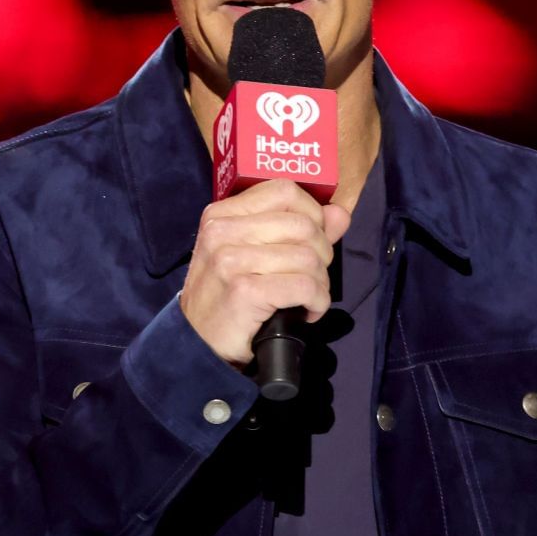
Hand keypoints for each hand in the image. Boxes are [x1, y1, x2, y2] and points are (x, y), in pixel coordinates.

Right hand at [180, 181, 353, 366]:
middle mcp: (222, 231)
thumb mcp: (252, 255)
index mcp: (222, 214)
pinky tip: (307, 312)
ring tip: (308, 298)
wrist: (197, 344)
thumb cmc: (226, 297)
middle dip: (322, 254)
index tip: (312, 241)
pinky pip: (304, 286)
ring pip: (308, 258)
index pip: (284, 191)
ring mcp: (230, 260)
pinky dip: (317, 302)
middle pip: (303, 225)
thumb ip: (297, 231)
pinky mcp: (243, 290)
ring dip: (320, 283)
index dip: (312, 214)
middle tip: (312, 277)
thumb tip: (339, 213)